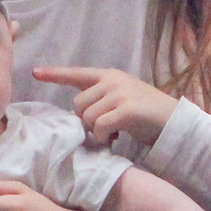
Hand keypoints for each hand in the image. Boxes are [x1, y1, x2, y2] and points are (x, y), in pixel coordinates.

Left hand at [34, 66, 180, 147]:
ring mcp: (121, 93)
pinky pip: (100, 126)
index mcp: (110, 76)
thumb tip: (81, 115)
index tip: (35, 72)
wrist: (175, 122)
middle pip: (77, 104)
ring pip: (87, 117)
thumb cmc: (147, 116)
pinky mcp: (127, 109)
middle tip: (103, 130)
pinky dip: (103, 137)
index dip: (55, 74)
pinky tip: (114, 139)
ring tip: (112, 134)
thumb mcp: (122, 100)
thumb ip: (102, 100)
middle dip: (85, 121)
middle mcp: (113, 81)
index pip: (77, 73)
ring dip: (95, 132)